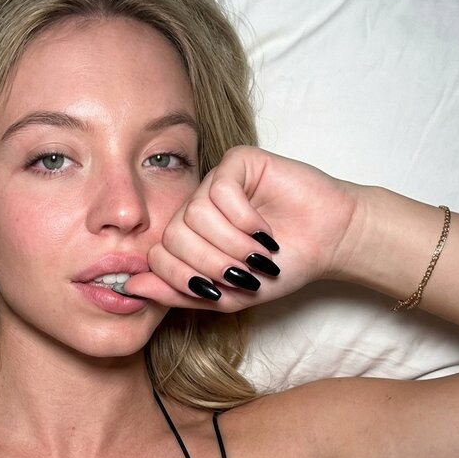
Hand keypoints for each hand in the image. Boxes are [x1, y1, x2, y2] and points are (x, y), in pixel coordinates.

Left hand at [124, 146, 360, 311]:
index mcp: (187, 238)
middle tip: (244, 272)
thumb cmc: (279, 269)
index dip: (185, 279)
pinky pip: (220, 190)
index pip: (159, 257)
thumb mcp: (225, 296)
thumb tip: (130, 287)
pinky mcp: (237, 162)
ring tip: (258, 253)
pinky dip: (243, 219)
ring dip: (230, 243)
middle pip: (173, 236)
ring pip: (195, 215)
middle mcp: (195, 207)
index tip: (221, 290)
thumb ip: (178, 294)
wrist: (328, 243)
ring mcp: (214, 182)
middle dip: (209, 263)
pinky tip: (264, 229)